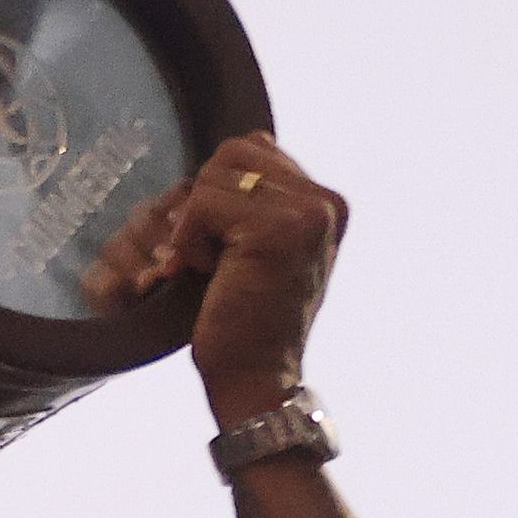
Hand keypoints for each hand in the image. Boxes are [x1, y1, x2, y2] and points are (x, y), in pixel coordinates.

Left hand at [84, 133, 346, 423]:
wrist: (255, 378)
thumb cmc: (247, 317)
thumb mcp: (262, 245)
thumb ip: (262, 194)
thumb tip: (249, 138)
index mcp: (328, 202)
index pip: (252, 148)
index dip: (219, 192)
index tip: (226, 245)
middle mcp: (326, 202)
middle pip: (232, 152)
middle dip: (205, 203)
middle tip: (215, 256)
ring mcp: (306, 214)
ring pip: (213, 176)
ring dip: (195, 225)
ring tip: (216, 268)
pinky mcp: (275, 230)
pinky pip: (203, 203)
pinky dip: (189, 240)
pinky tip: (207, 275)